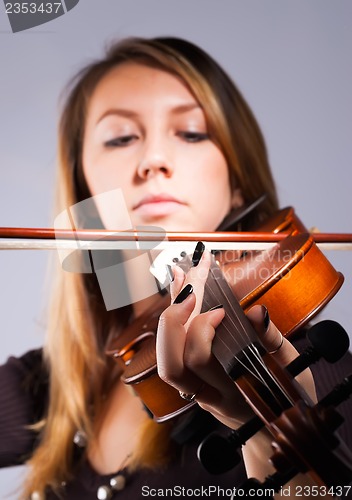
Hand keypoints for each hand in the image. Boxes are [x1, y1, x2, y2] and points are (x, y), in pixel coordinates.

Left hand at [156, 249, 315, 428]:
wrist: (274, 427)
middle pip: (172, 365)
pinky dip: (175, 320)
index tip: (218, 307)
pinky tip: (182, 291)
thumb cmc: (288, 397)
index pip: (200, 361)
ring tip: (180, 276)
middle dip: (174, 321)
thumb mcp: (292, 369)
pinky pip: (174, 353)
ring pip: (167, 360)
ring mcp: (197, 391)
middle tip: (190, 285)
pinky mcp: (192, 382)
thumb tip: (256, 312)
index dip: (201, 330)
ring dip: (170, 317)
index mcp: (234, 393)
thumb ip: (272, 341)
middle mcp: (209, 394)